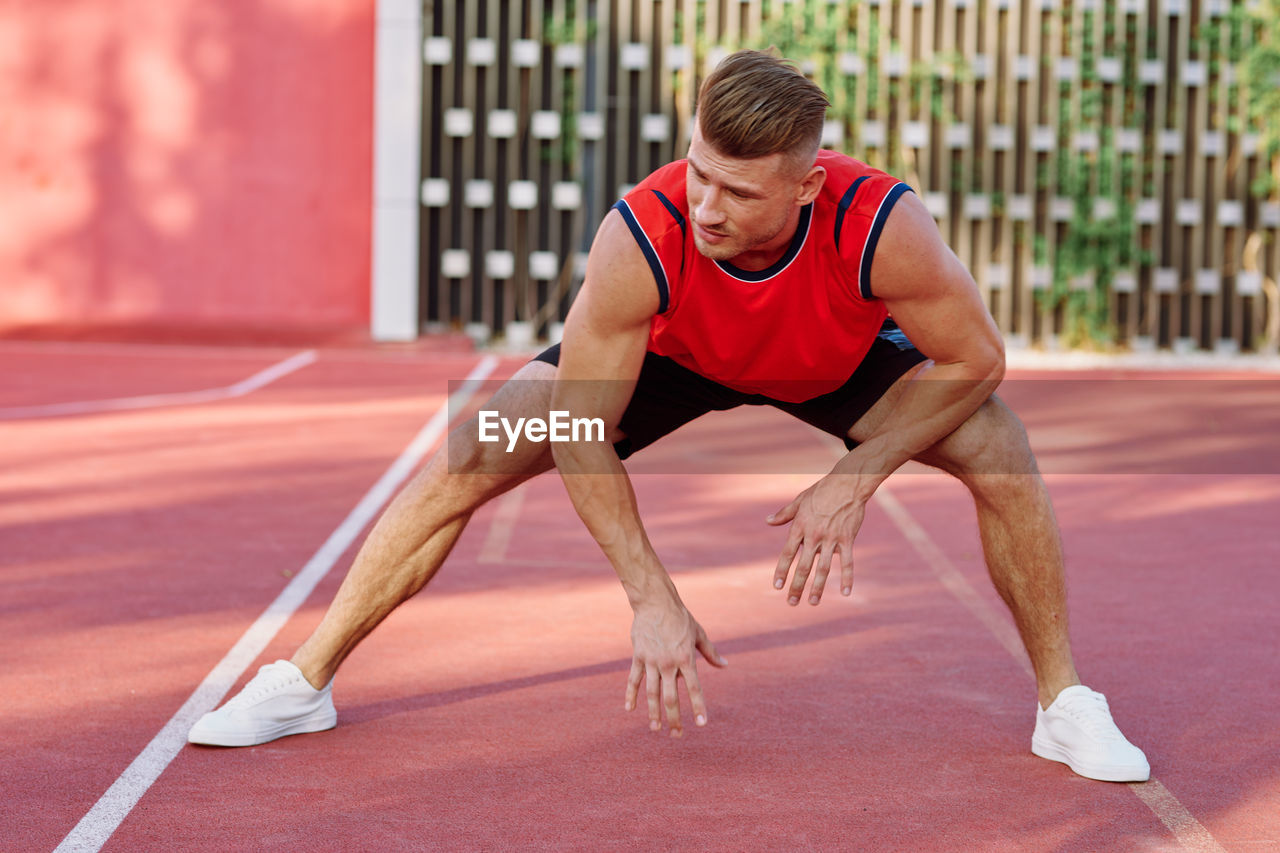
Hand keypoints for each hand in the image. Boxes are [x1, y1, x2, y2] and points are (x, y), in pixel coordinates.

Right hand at [625, 600, 726, 736]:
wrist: (655, 602)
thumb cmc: (680, 618)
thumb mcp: (699, 634)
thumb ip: (710, 653)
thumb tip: (724, 666)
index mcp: (686, 658)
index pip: (694, 688)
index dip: (698, 707)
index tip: (701, 724)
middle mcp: (669, 663)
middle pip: (671, 697)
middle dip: (674, 718)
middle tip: (677, 735)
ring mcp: (652, 661)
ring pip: (652, 692)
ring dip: (654, 712)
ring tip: (655, 728)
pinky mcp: (638, 656)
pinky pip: (633, 679)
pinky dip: (631, 695)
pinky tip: (630, 709)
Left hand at [767, 475, 867, 605]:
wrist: (847, 483)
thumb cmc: (821, 491)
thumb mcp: (799, 501)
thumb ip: (784, 514)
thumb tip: (767, 521)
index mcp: (800, 527)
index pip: (787, 553)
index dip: (782, 571)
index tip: (777, 586)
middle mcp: (813, 535)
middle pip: (803, 566)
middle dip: (796, 586)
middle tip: (791, 602)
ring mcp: (831, 539)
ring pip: (823, 569)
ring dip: (817, 587)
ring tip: (812, 602)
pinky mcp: (847, 539)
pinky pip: (847, 562)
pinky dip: (847, 578)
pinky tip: (846, 593)